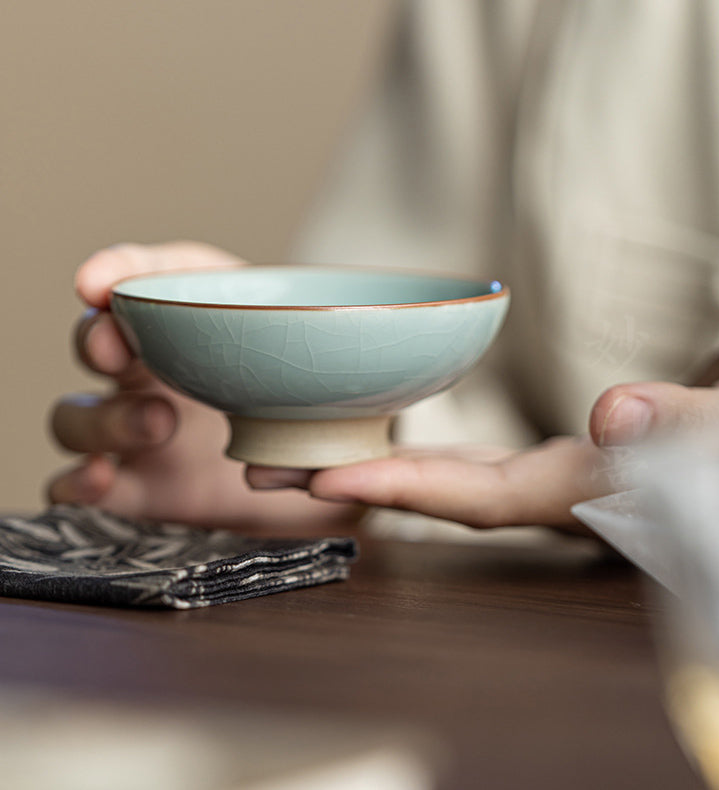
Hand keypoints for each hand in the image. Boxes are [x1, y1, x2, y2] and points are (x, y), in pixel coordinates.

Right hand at [48, 242, 358, 534]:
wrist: (319, 482)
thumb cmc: (328, 411)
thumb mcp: (355, 378)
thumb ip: (376, 353)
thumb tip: (443, 333)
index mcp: (213, 323)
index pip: (160, 274)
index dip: (122, 266)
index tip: (99, 280)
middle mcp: (166, 369)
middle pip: (100, 339)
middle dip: (97, 337)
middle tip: (116, 346)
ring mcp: (144, 431)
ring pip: (78, 413)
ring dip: (103, 416)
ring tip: (159, 425)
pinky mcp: (141, 488)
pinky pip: (76, 484)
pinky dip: (76, 483)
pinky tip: (100, 483)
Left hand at [248, 348, 718, 530]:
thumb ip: (686, 422)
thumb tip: (616, 417)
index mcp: (587, 490)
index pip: (480, 498)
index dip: (402, 491)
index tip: (323, 479)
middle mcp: (551, 494)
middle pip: (437, 496)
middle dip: (354, 486)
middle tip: (266, 467)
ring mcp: (543, 480)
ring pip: (442, 482)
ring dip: (369, 470)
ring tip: (294, 453)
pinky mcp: (543, 463)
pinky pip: (464, 464)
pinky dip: (412, 456)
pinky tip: (374, 439)